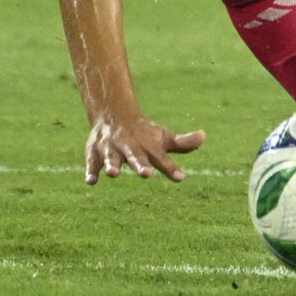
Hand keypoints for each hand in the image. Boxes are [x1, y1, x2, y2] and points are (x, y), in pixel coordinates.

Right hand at [83, 109, 204, 183]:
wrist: (114, 114)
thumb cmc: (144, 133)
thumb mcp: (163, 138)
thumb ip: (183, 143)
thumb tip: (204, 136)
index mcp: (148, 147)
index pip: (162, 159)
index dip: (171, 168)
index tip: (181, 178)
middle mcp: (130, 147)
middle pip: (136, 157)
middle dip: (140, 165)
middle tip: (146, 174)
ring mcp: (112, 149)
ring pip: (111, 157)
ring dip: (112, 165)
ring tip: (113, 174)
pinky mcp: (95, 152)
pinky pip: (91, 162)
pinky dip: (91, 171)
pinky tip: (91, 181)